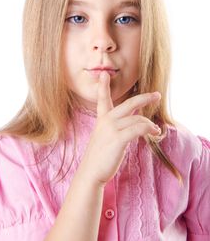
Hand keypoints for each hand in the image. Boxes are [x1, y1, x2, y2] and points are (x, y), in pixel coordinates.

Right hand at [79, 71, 160, 186]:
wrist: (90, 173)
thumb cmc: (99, 157)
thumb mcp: (104, 138)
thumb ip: (116, 128)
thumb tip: (136, 126)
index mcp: (102, 120)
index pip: (102, 99)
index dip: (103, 86)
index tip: (104, 74)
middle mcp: (106, 121)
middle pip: (129, 104)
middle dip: (144, 98)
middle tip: (156, 95)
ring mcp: (112, 129)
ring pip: (138, 118)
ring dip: (150, 123)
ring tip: (156, 130)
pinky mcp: (118, 138)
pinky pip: (139, 128)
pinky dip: (149, 129)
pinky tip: (154, 132)